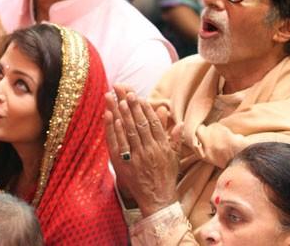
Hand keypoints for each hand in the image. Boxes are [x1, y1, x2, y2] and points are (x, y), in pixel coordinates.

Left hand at [104, 86, 178, 216]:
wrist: (157, 199)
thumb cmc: (166, 176)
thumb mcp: (174, 156)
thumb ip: (175, 138)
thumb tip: (178, 122)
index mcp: (162, 146)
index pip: (152, 123)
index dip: (144, 108)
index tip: (137, 95)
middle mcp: (149, 150)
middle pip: (139, 123)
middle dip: (131, 105)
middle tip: (124, 90)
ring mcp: (136, 157)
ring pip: (128, 131)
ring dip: (121, 113)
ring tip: (114, 98)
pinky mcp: (124, 164)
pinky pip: (118, 144)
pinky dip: (114, 130)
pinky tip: (110, 117)